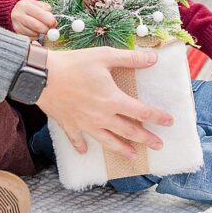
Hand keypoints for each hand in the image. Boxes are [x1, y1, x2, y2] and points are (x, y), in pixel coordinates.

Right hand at [11, 0, 54, 37]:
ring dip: (40, 33)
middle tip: (49, 29)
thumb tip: (54, 23)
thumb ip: (47, 11)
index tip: (54, 24)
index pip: (41, 15)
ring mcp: (16, 25)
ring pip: (34, 34)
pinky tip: (32, 30)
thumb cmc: (29, 8)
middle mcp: (19, 15)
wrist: (12, 11)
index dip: (50, 21)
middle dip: (47, 29)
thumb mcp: (37, 4)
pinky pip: (30, 38)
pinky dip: (35, 36)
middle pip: (37, 26)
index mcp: (26, 5)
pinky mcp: (16, 34)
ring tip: (39, 27)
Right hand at [35, 47, 173, 157]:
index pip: (141, 111)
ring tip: (133, 156)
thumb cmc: (74, 64)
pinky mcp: (69, 124)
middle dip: (146, 139)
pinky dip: (82, 146)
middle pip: (128, 131)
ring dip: (121, 149)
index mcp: (112, 99)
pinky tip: (85, 152)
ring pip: (107, 140)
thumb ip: (130, 59)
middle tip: (159, 146)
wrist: (42, 76)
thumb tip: (153, 58)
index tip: (169, 122)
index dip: (157, 117)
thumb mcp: (105, 56)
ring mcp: (85, 123)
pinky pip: (78, 140)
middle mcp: (101, 116)